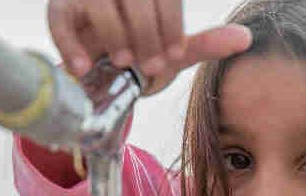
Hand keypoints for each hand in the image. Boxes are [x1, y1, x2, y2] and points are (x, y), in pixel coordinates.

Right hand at [47, 0, 251, 94]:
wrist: (101, 78)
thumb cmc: (141, 56)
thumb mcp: (175, 52)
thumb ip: (206, 43)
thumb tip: (246, 37)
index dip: (171, 26)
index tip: (174, 55)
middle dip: (146, 34)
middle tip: (151, 65)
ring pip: (100, 4)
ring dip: (115, 36)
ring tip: (122, 62)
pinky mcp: (59, 9)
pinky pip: (60, 20)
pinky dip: (71, 44)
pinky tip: (84, 67)